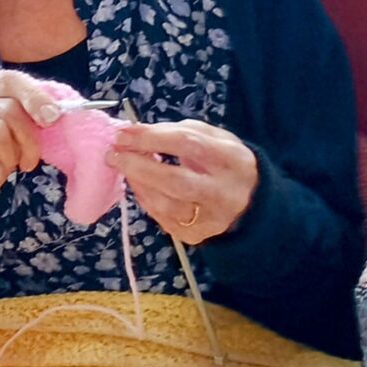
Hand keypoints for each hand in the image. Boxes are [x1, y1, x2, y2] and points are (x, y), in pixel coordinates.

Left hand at [106, 119, 258, 244]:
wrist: (253, 203)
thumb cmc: (225, 162)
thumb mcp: (214, 137)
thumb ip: (180, 131)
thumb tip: (138, 132)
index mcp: (230, 159)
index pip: (187, 144)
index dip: (151, 137)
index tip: (124, 133)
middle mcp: (222, 192)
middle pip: (175, 181)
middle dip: (138, 166)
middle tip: (112, 154)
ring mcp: (210, 219)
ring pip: (166, 204)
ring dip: (137, 183)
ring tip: (122, 166)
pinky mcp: (196, 235)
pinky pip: (162, 217)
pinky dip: (145, 198)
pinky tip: (137, 183)